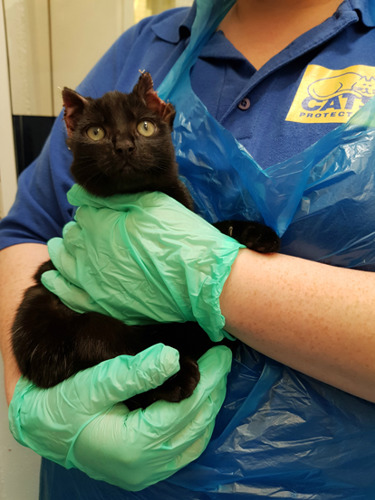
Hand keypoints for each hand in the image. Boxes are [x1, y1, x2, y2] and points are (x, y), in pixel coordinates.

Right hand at [9, 344, 231, 490]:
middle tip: (223, 360)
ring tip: (215, 377)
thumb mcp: (94, 384)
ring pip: (194, 439)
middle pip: (195, 424)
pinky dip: (196, 424)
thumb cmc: (63, 404)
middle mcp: (144, 466)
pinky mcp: (144, 470)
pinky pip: (183, 449)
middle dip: (213, 390)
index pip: (186, 409)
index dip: (207, 380)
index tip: (221, 354)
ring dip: (208, 407)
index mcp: (134, 446)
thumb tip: (173, 358)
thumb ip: (134, 373)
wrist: (43, 428)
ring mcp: (146, 472)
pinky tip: (199, 403)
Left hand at [41, 186, 242, 340]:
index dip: (93, 211)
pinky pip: (71, 296)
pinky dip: (59, 285)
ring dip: (62, 253)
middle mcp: (91, 255)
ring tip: (60, 247)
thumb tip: (80, 194)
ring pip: (64, 265)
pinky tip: (53, 279)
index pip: (84, 214)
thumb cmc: (180, 236)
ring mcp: (95, 284)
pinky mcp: (104, 305)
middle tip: (87, 229)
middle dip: (77, 230)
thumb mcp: (152, 204)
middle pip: (72, 238)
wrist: (200, 278)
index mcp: (100, 227)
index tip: (102, 213)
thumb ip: (114, 198)